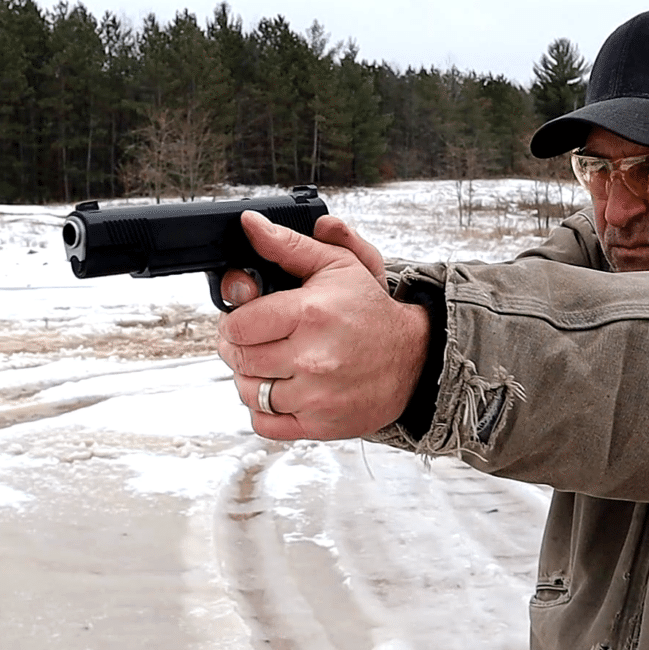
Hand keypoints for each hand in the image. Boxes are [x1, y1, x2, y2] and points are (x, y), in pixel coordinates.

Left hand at [217, 212, 428, 440]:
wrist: (414, 358)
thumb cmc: (369, 310)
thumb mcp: (336, 266)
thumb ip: (287, 245)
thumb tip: (250, 225)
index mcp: (311, 313)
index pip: (238, 325)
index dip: (234, 319)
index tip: (247, 318)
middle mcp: (312, 358)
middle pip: (239, 358)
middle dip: (239, 347)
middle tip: (256, 339)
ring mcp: (316, 396)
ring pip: (248, 392)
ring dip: (250, 377)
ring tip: (270, 363)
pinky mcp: (320, 425)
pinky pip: (264, 423)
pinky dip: (263, 409)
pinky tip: (280, 389)